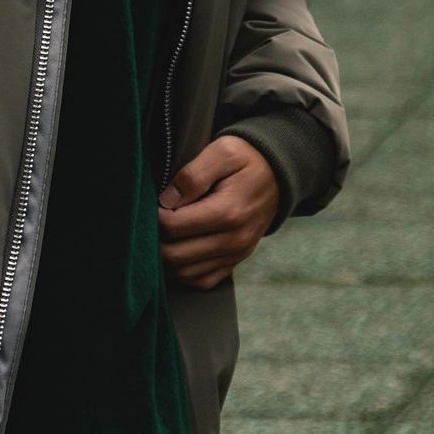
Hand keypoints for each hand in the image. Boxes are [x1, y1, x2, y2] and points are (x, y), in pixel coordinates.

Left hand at [158, 136, 278, 289]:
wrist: (278, 174)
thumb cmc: (246, 159)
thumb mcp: (222, 151)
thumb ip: (192, 175)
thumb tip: (166, 201)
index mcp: (227, 213)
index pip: (172, 227)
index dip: (155, 215)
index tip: (156, 201)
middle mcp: (233, 241)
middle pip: (174, 255)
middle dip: (156, 238)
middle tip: (155, 219)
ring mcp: (235, 255)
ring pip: (184, 273)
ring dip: (166, 256)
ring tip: (164, 233)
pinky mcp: (235, 262)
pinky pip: (200, 281)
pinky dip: (183, 271)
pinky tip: (178, 249)